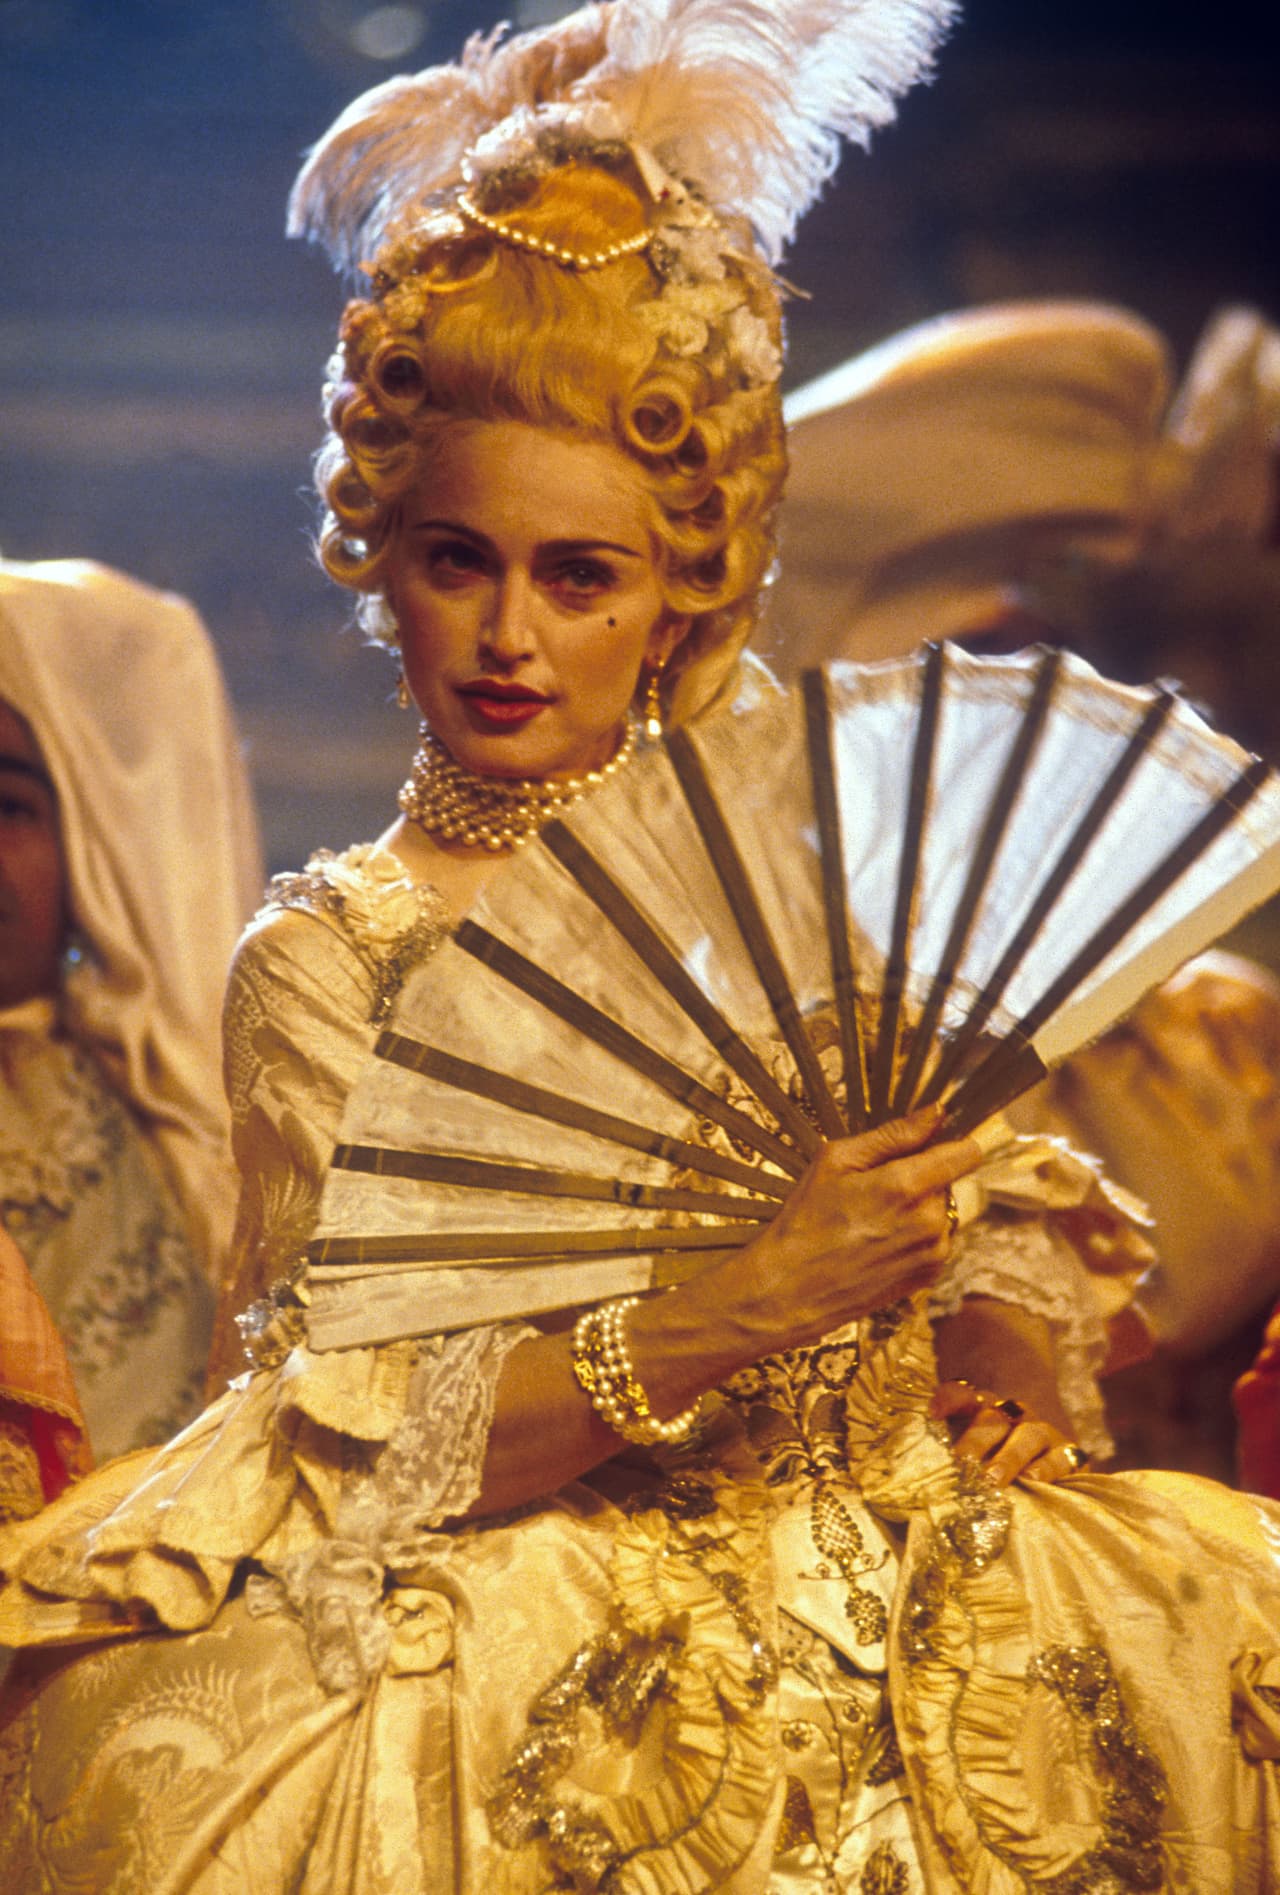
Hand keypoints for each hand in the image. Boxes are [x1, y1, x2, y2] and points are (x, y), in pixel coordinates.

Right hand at [722, 1106, 982, 1355]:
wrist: (791, 1289)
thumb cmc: (805, 1222)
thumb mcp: (836, 1161)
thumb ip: (893, 1135)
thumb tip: (935, 1113)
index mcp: (907, 1186)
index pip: (967, 1153)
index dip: (951, 1142)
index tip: (930, 1144)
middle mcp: (930, 1221)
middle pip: (949, 1180)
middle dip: (921, 1176)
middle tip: (875, 1188)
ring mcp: (933, 1252)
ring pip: (943, 1209)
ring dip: (919, 1208)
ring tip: (873, 1219)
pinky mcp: (929, 1275)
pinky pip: (937, 1239)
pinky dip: (916, 1235)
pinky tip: (879, 1241)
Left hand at [931, 1379, 1091, 1487]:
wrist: (1050, 1453)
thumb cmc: (998, 1456)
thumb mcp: (974, 1447)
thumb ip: (953, 1451)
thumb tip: (923, 1470)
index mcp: (984, 1407)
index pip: (963, 1395)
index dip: (949, 1399)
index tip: (933, 1412)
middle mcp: (1013, 1415)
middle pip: (992, 1420)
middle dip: (976, 1441)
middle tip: (962, 1462)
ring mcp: (1042, 1431)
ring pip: (1027, 1436)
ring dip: (1008, 1457)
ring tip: (993, 1478)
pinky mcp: (1068, 1452)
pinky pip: (1060, 1456)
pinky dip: (1047, 1467)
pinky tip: (1033, 1479)